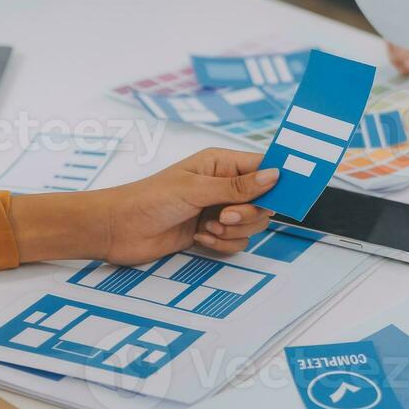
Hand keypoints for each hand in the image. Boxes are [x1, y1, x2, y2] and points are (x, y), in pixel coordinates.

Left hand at [9, 149, 278, 265]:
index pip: (262, 167)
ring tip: (207, 228)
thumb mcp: (195, 189)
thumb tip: (274, 176)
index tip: (292, 193)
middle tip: (223, 216)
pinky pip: (236, 242)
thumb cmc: (148, 199)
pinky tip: (200, 239)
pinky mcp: (210, 233)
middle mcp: (223, 185)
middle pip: (263, 201)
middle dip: (249, 214)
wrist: (116, 230)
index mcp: (220, 163)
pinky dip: (222, 244)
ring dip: (233, 231)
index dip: (278, 180)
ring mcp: (217, 210)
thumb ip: (238, 187)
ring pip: (251, 224)